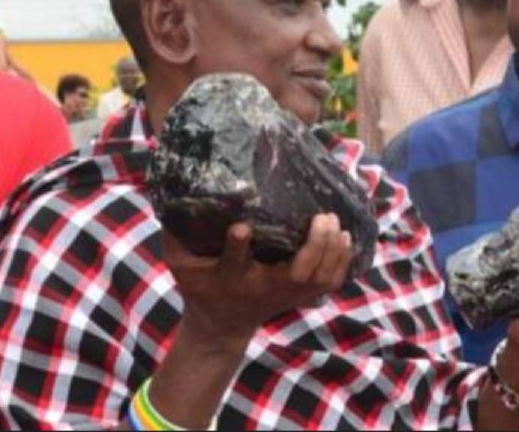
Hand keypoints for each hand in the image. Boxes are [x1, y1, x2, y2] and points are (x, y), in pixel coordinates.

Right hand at [163, 213, 352, 349]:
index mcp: (229, 278)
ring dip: (332, 251)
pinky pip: (329, 283)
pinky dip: (342, 262)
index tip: (242, 227)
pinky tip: (345, 238)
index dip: (237, 246)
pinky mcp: (300, 298)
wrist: (220, 326)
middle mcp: (262, 287)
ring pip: (319, 278)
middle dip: (313, 246)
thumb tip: (172, 192)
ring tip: (335, 222)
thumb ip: (174, 233)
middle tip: (321, 217)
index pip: (233, 262)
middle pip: (296, 274)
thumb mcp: (179, 263)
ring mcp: (286, 295)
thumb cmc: (200, 286)